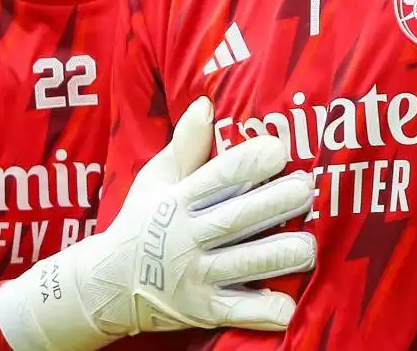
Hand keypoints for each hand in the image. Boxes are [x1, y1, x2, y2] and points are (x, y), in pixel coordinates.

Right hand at [0, 96, 316, 350]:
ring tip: (308, 244)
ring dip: (281, 254)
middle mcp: (185, 238)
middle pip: (238, 218)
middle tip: (306, 188)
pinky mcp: (203, 311)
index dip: (249, 161)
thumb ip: (186, 146)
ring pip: (246, 264)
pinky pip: (238, 312)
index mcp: (176, 201)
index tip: (279, 149)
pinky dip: (264, 310)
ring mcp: (194, 277)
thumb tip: (206, 104)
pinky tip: (287, 303)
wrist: (107, 285)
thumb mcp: (155, 180)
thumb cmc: (143, 223)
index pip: (217, 177)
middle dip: (276, 202)